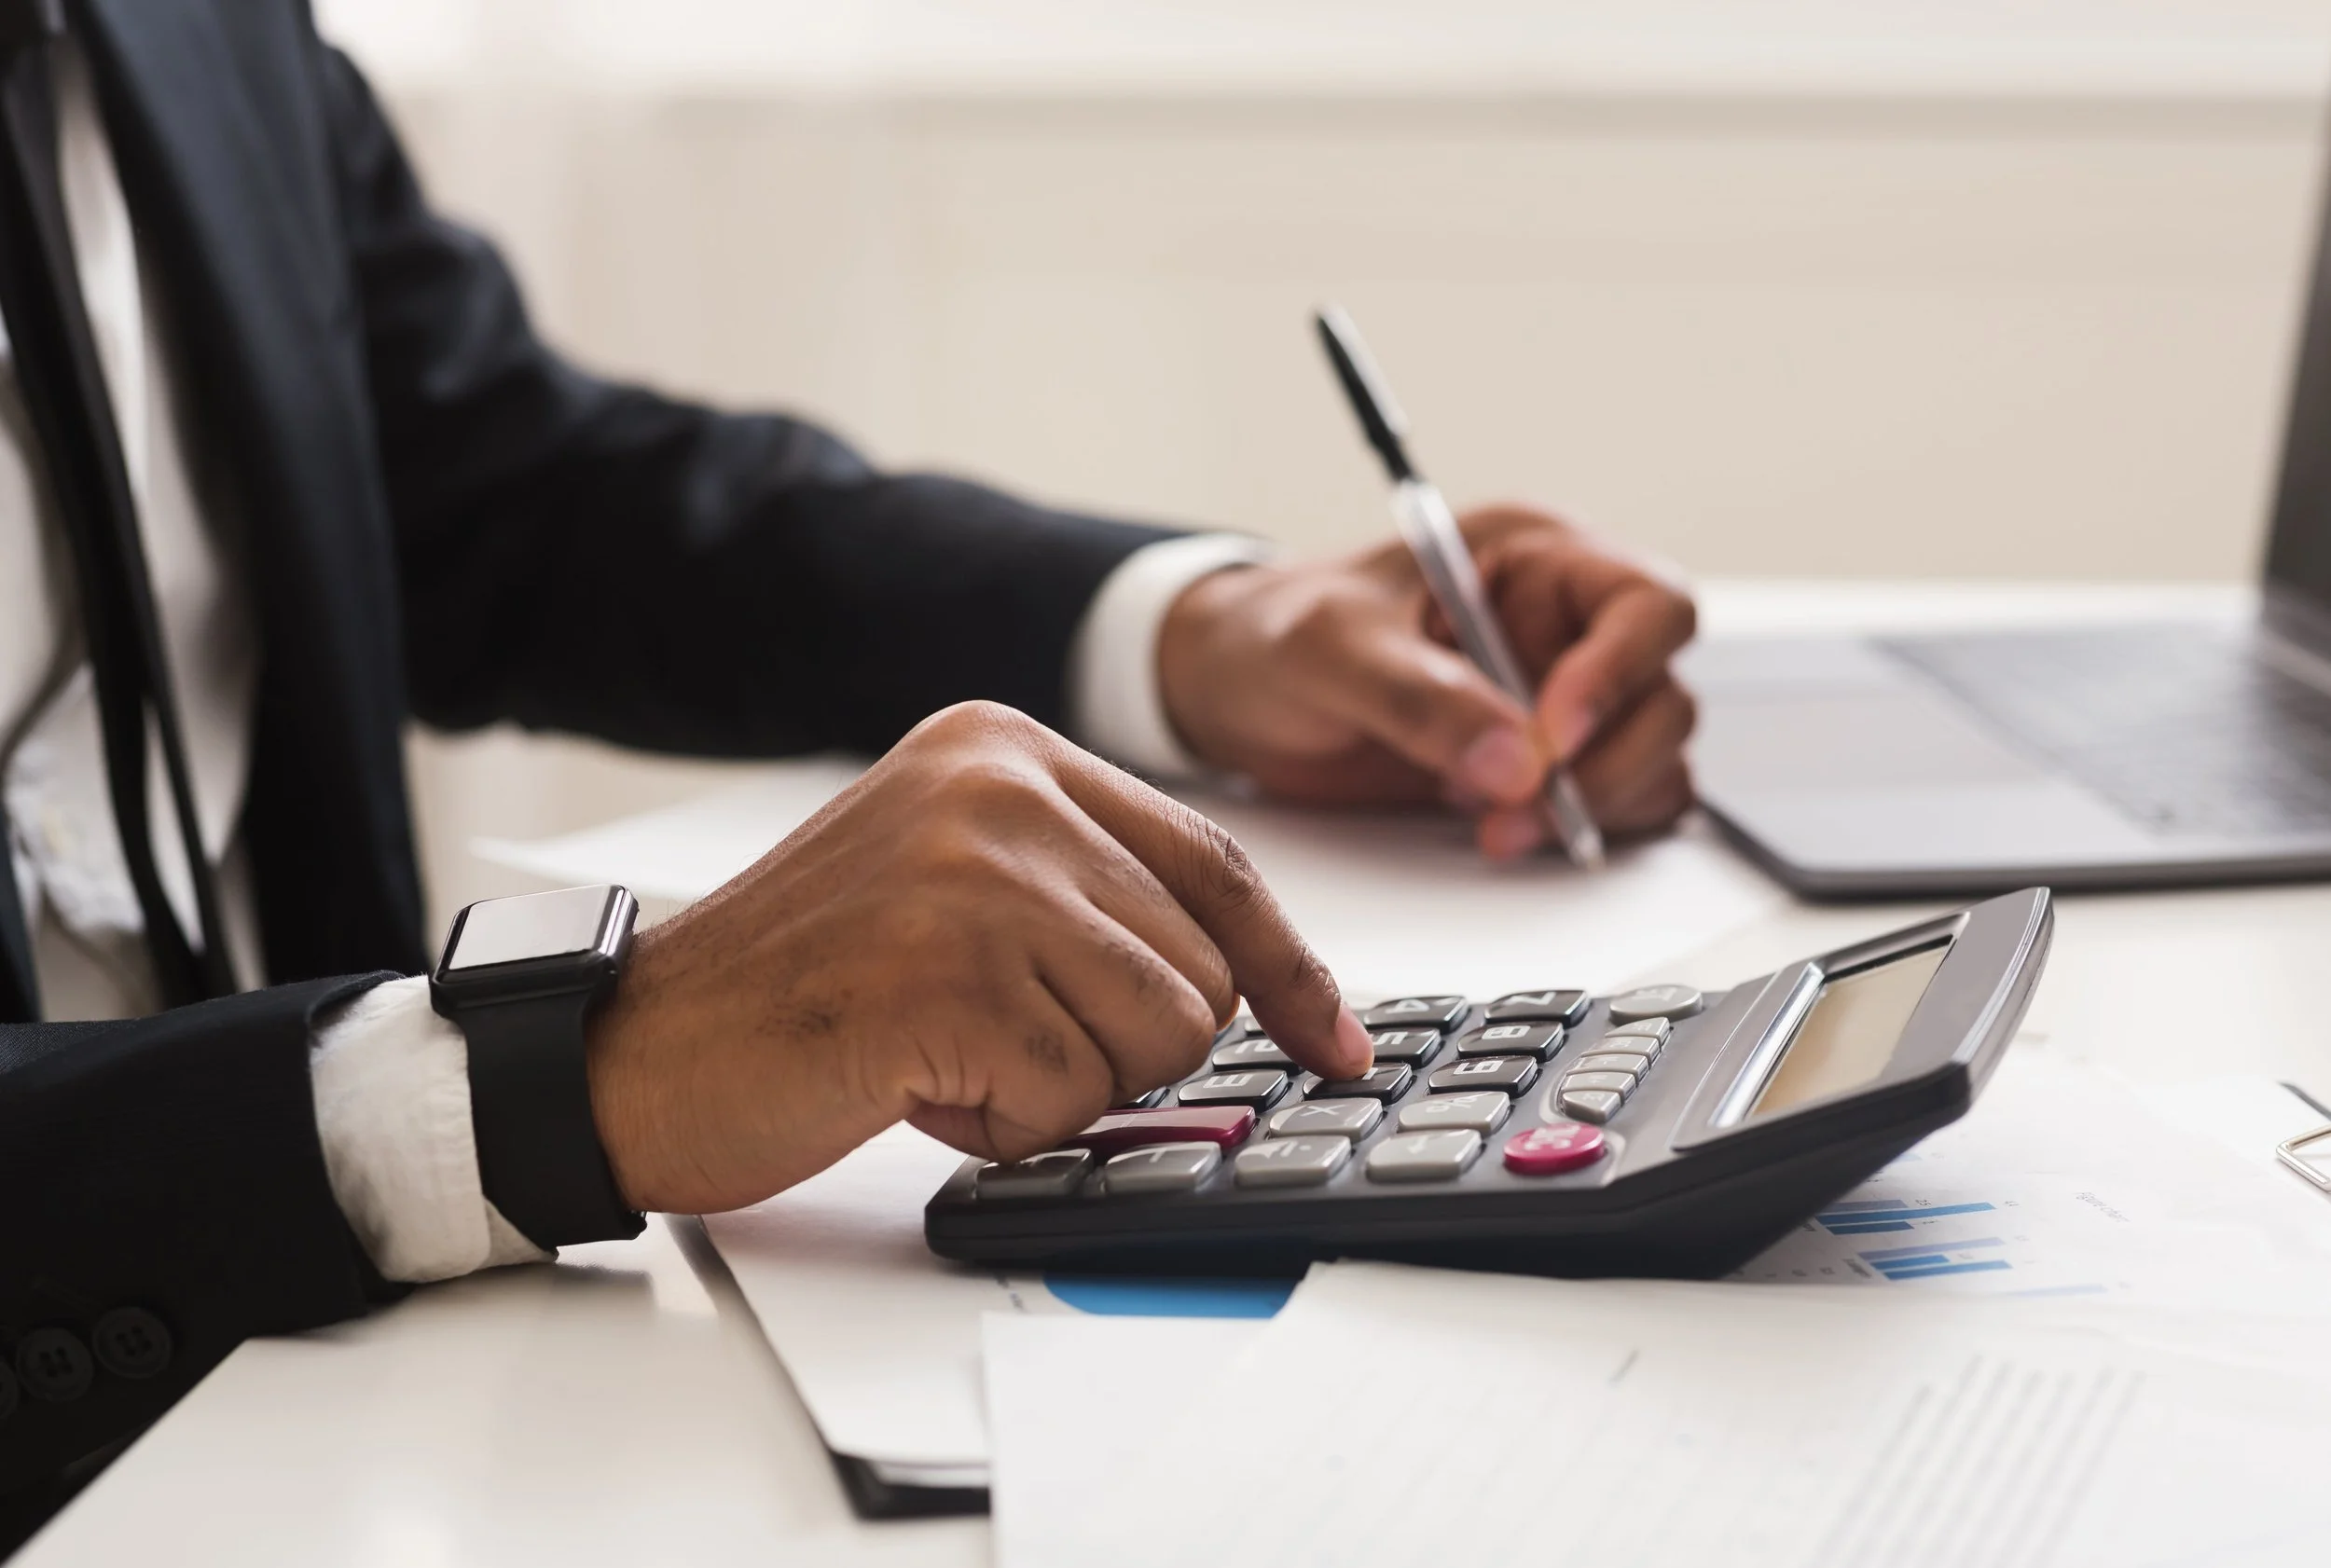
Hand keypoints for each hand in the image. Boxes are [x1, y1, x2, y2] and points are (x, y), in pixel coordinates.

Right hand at [582, 702, 1372, 1214]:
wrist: (638, 1045)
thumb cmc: (804, 985)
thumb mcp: (957, 882)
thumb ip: (1089, 893)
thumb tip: (1255, 983)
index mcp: (1007, 747)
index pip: (1214, 862)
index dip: (1288, 966)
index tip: (1332, 1037)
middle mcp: (1001, 786)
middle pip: (1201, 966)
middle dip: (1119, 1042)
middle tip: (989, 1032)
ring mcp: (976, 871)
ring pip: (1159, 1035)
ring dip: (1064, 1083)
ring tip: (946, 1047)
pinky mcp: (949, 971)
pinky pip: (1073, 1096)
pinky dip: (1004, 1121)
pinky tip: (910, 1077)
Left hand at [1157, 504, 1696, 857]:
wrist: (1227, 693)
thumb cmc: (1274, 634)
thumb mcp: (1329, 646)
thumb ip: (1417, 695)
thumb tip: (1515, 762)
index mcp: (1534, 558)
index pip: (1646, 603)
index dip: (1622, 671)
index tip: (1553, 734)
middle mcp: (1564, 626)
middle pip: (1662, 694)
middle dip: (1607, 762)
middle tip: (1520, 805)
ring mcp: (1559, 702)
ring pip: (1650, 759)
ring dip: (1594, 806)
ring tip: (1495, 828)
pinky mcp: (1539, 769)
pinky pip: (1609, 806)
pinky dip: (1575, 833)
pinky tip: (1497, 832)